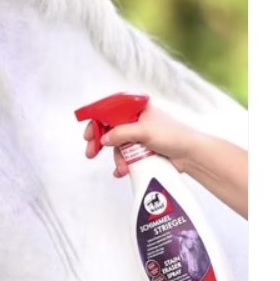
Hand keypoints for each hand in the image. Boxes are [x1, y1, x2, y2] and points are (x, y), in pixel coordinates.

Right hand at [83, 105, 197, 176]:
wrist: (191, 155)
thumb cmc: (174, 136)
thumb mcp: (144, 131)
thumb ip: (121, 133)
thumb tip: (104, 139)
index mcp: (137, 109)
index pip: (111, 111)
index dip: (97, 121)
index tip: (88, 134)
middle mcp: (136, 121)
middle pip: (110, 130)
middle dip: (100, 142)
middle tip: (91, 153)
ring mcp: (139, 137)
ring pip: (118, 146)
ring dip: (117, 158)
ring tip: (122, 168)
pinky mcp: (142, 152)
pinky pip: (126, 157)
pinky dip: (122, 164)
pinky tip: (122, 171)